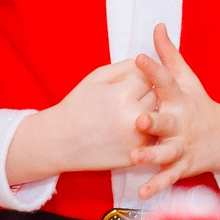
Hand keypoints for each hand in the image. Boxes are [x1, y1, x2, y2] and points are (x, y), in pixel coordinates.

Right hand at [6, 59, 153, 187]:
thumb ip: (124, 67)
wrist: (61, 141)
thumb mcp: (96, 78)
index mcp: (123, 93)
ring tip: (127, 116)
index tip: (124, 86)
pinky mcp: (137, 155)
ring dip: (149, 115)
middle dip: (145, 96)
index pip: (148, 77)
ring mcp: (137, 138)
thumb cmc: (78, 105)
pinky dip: (144, 134)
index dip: (137, 79)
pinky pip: (152, 137)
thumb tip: (147, 65)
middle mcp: (134, 116)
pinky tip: (125, 132)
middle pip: (156, 97)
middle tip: (126, 102)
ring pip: (158, 118)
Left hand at [132, 25, 219, 199]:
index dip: (154, 70)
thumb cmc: (197, 104)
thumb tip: (157, 25)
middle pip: (167, 122)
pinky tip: (142, 193)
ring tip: (134, 158)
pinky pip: (169, 177)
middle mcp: (183, 123)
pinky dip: (157, 186)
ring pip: (167, 152)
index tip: (138, 58)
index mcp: (180, 100)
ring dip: (152, 156)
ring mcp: (184, 146)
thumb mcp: (187, 80)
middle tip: (138, 118)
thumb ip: (169, 55)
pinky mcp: (184, 166)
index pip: (167, 82)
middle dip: (154, 121)